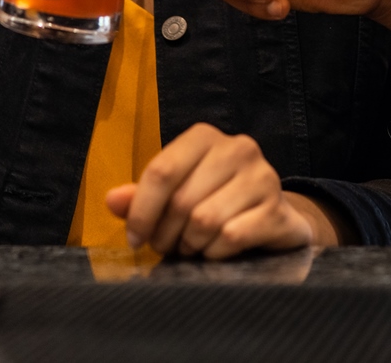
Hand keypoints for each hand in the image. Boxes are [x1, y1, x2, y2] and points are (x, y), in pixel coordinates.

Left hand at [104, 123, 339, 257]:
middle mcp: (238, 148)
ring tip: (191, 246)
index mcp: (204, 137)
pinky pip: (232, 237)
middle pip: (181, 201)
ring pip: (205, 221)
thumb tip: (112, 201)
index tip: (134, 239)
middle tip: (166, 246)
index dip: (141, 211)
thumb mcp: (175, 193)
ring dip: (190, 244)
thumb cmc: (213, 200)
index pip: (161, 171)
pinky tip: (215, 250)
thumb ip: (142, 196)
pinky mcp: (278, 209)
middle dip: (165, 234)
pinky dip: (215, 252)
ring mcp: (263, 177)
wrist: (271, 217)